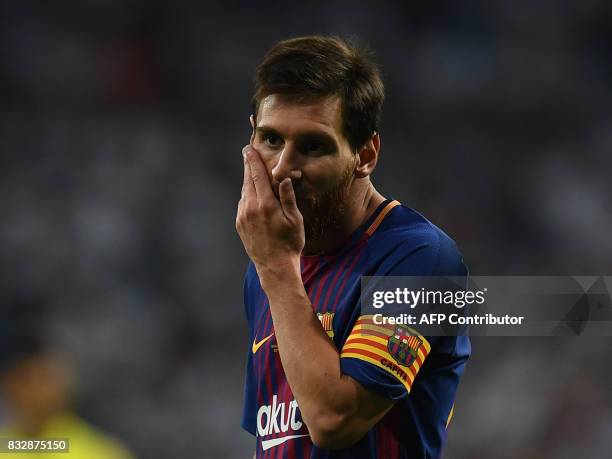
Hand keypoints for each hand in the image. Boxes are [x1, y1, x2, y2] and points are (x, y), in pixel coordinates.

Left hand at [236, 145, 304, 273]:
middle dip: (248, 166)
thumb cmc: (290, 243)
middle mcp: (250, 208)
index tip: (249, 149)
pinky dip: (247, 195)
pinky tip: (252, 194)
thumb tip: (284, 178)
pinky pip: (242, 204)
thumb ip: (288, 197)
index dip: (253, 161)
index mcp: (265, 204)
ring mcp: (243, 217)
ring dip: (247, 181)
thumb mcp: (295, 220)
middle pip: (247, 181)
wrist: (275, 267)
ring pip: (244, 192)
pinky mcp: (240, 225)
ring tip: (251, 171)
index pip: (257, 176)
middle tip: (247, 152)